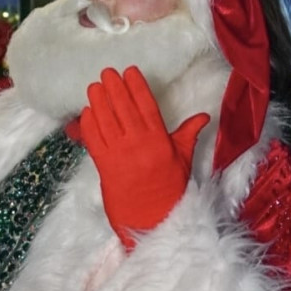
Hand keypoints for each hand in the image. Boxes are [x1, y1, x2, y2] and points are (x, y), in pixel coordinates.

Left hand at [78, 66, 208, 248]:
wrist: (152, 218)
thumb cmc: (169, 189)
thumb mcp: (183, 159)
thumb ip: (188, 134)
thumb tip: (204, 116)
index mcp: (159, 140)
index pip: (146, 106)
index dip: (137, 87)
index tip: (130, 71)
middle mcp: (138, 144)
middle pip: (123, 109)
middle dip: (114, 88)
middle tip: (107, 73)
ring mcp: (119, 154)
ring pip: (106, 121)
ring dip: (98, 101)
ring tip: (94, 86)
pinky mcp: (104, 165)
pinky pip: (93, 140)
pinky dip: (88, 124)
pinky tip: (86, 112)